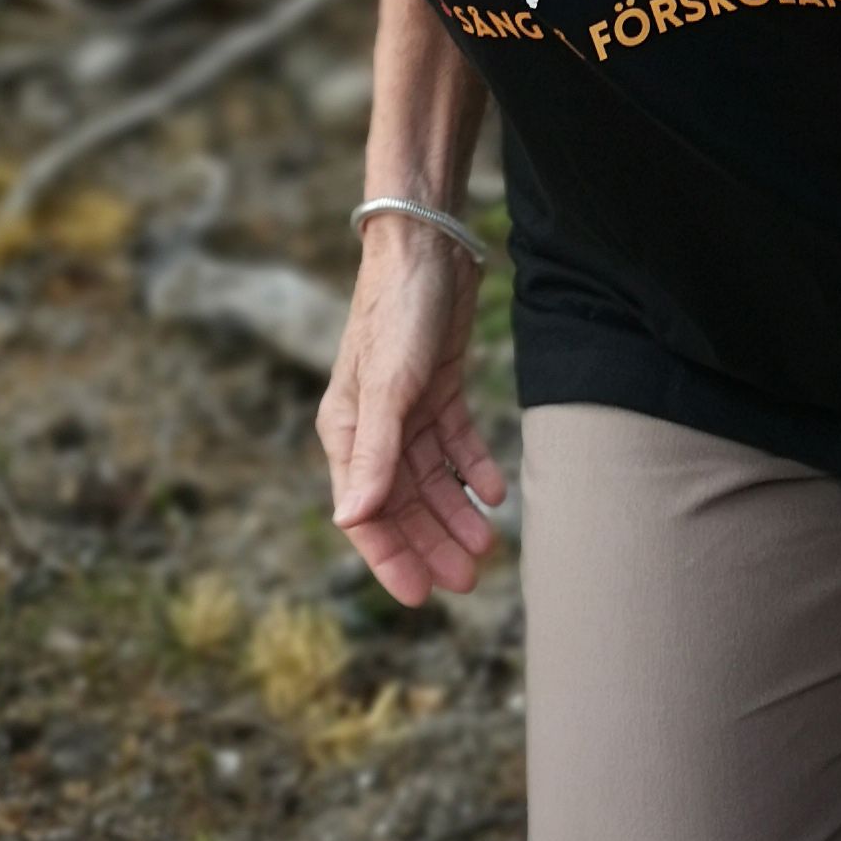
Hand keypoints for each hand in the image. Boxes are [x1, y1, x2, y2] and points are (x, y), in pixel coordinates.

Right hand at [317, 219, 508, 604]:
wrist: (427, 244)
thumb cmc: (396, 310)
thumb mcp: (388, 386)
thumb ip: (373, 453)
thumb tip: (351, 521)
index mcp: (346, 432)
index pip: (365, 512)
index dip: (390, 556)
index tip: (419, 596)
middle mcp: (374, 427)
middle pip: (402, 501)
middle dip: (432, 542)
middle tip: (469, 578)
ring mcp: (406, 407)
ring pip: (432, 477)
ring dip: (457, 511)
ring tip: (488, 544)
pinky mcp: (437, 386)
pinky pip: (455, 441)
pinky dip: (474, 467)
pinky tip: (494, 492)